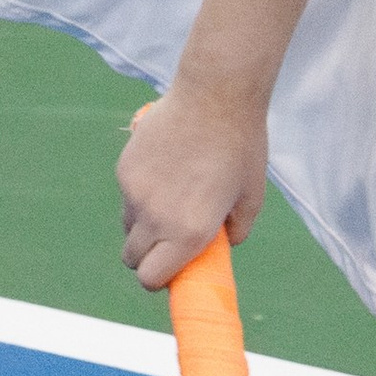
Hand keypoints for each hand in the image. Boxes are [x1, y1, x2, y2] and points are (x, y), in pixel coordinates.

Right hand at [118, 88, 267, 293]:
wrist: (214, 96)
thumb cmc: (241, 147)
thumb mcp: (252, 198)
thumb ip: (236, 231)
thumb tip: (222, 244)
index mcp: (189, 233)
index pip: (151, 278)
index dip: (159, 279)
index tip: (172, 269)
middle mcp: (156, 218)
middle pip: (132, 258)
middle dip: (147, 256)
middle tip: (169, 240)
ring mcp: (135, 193)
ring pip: (128, 225)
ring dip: (143, 224)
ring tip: (172, 198)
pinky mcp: (124, 169)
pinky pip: (127, 194)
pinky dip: (141, 192)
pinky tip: (166, 168)